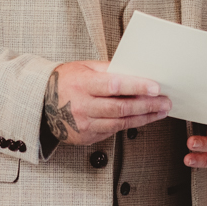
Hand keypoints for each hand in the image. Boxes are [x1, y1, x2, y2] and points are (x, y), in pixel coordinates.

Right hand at [42, 61, 170, 146]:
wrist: (40, 103)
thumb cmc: (65, 81)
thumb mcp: (83, 67)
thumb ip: (108, 70)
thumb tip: (135, 70)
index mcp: (82, 85)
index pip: (114, 85)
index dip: (137, 86)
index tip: (156, 87)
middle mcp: (82, 106)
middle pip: (121, 108)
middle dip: (147, 105)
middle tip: (165, 101)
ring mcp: (84, 124)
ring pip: (120, 123)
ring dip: (144, 117)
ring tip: (160, 111)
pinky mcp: (87, 137)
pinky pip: (113, 131)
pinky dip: (130, 124)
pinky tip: (143, 118)